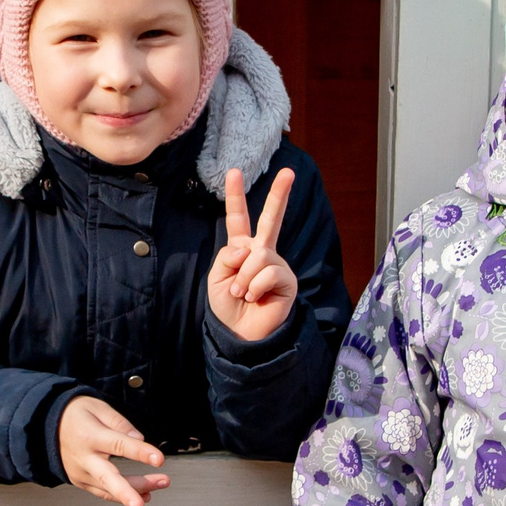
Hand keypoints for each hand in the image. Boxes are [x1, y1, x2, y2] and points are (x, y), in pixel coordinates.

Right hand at [57, 396, 168, 505]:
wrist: (47, 426)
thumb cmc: (75, 415)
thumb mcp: (98, 407)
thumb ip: (120, 423)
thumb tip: (139, 439)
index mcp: (89, 436)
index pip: (118, 445)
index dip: (140, 452)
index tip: (159, 459)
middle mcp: (83, 458)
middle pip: (107, 478)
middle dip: (126, 494)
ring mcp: (81, 473)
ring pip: (109, 489)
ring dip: (136, 491)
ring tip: (160, 484)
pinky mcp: (81, 482)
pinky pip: (103, 492)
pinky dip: (122, 496)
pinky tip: (144, 494)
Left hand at [209, 168, 299, 343]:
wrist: (240, 334)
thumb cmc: (228, 307)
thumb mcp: (217, 277)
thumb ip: (228, 256)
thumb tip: (250, 248)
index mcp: (242, 248)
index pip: (238, 218)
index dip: (235, 195)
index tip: (234, 172)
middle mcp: (261, 252)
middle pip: (270, 219)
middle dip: (280, 194)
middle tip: (289, 172)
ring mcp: (276, 264)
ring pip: (257, 256)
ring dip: (243, 278)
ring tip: (243, 293)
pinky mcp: (286, 279)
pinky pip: (268, 272)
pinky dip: (255, 286)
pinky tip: (256, 298)